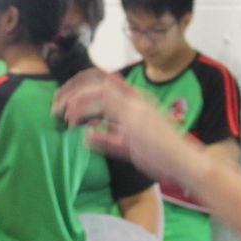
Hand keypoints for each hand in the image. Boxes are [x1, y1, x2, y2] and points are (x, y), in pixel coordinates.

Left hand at [53, 71, 207, 188]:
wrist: (185, 162)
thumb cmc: (162, 157)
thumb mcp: (129, 145)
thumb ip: (108, 139)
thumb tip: (86, 137)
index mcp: (135, 100)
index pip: (103, 80)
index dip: (80, 85)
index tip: (63, 98)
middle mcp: (135, 97)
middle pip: (97, 78)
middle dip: (72, 87)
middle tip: (55, 103)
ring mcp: (134, 106)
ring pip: (97, 89)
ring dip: (75, 99)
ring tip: (61, 113)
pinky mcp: (133, 117)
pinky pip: (103, 105)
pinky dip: (84, 110)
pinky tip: (73, 122)